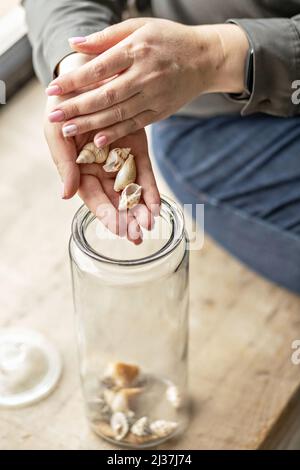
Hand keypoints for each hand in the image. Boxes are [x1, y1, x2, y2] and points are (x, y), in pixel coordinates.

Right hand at [44, 56, 159, 243]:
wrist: (89, 74)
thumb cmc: (65, 106)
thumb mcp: (57, 132)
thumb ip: (63, 164)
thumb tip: (66, 196)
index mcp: (79, 169)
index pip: (93, 198)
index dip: (105, 215)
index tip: (118, 229)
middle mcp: (101, 170)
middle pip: (115, 200)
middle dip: (126, 218)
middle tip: (138, 234)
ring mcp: (120, 160)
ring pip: (131, 191)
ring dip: (141, 209)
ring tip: (150, 224)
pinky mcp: (137, 149)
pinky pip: (145, 174)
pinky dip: (151, 191)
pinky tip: (158, 207)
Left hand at [46, 18, 248, 146]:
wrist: (204, 59)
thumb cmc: (167, 39)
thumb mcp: (138, 27)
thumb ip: (105, 37)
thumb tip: (73, 44)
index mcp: (137, 50)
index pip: (99, 68)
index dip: (74, 80)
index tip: (52, 90)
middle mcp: (145, 75)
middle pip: (105, 95)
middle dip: (76, 107)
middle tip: (54, 116)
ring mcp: (154, 96)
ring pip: (118, 114)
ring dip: (91, 124)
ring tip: (67, 130)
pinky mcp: (161, 112)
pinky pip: (135, 125)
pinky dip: (116, 133)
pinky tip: (98, 139)